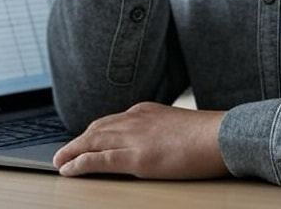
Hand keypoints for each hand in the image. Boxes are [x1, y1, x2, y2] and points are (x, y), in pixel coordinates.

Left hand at [54, 102, 227, 179]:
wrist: (221, 136)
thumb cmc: (209, 135)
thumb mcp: (179, 126)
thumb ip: (162, 130)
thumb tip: (158, 143)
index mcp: (146, 110)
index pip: (111, 120)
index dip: (93, 132)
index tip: (84, 138)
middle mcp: (135, 119)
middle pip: (96, 129)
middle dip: (77, 141)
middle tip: (63, 152)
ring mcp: (134, 137)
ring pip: (91, 142)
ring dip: (71, 152)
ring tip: (59, 161)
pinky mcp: (135, 157)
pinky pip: (98, 160)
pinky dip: (79, 164)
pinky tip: (68, 170)